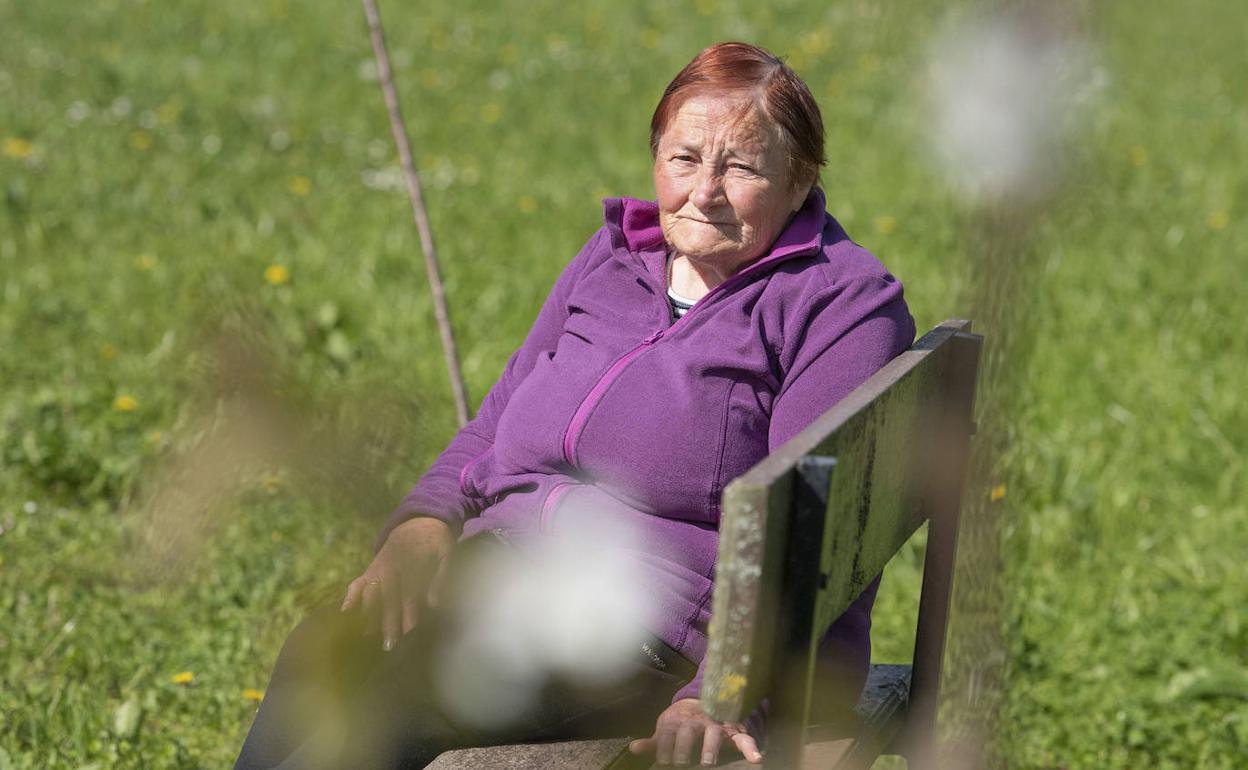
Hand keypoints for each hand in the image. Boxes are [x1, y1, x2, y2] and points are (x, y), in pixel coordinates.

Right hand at [340, 517, 453, 650]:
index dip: (410, 613)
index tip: (410, 633)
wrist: (419, 521)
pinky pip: (357, 583)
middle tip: (389, 645)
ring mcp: (379, 568)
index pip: (411, 593)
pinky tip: (344, 612)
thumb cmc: (436, 542)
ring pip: (373, 593)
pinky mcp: (371, 569)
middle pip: (390, 598)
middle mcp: (393, 567)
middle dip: (389, 622)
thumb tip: (433, 604)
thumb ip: (441, 578)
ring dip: (369, 614)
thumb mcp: (447, 554)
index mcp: (412, 564)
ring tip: (367, 636)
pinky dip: (350, 596)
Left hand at [628, 698, 761, 766]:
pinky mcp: (734, 731)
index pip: (668, 733)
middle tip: (680, 762)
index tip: (663, 761)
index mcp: (678, 721)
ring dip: (710, 747)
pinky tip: (757, 758)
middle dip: (684, 747)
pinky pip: (744, 738)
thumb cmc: (681, 723)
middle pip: (689, 732)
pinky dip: (751, 747)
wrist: (703, 702)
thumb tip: (634, 749)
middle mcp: (697, 721)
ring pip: (714, 733)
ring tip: (708, 762)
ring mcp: (716, 725)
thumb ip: (653, 742)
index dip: (665, 747)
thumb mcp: (665, 730)